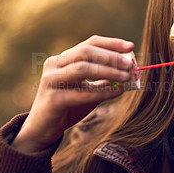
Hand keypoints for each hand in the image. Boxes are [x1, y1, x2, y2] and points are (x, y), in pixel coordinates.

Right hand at [11, 35, 133, 151]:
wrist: (43, 129)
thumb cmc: (69, 106)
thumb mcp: (89, 90)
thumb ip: (104, 80)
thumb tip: (128, 71)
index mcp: (64, 59)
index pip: (89, 44)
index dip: (111, 43)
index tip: (130, 46)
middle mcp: (55, 64)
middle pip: (86, 52)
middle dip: (110, 56)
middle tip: (129, 63)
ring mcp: (51, 80)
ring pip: (82, 68)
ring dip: (108, 71)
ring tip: (126, 76)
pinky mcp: (53, 99)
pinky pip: (82, 93)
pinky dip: (103, 92)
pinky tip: (118, 92)